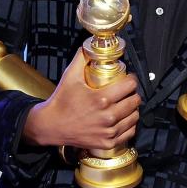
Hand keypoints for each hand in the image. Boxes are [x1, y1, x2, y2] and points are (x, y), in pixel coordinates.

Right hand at [22, 48, 140, 149]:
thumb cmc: (61, 100)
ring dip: (133, 109)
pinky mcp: (107, 142)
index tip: (128, 78)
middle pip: (135, 101)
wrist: (52, 125)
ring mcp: (108, 131)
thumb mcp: (70, 75)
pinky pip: (129, 132)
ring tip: (126, 104)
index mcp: (101, 99)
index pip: (130, 86)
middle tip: (127, 91)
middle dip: (133, 94)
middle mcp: (107, 116)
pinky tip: (124, 119)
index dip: (131, 80)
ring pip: (134, 117)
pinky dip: (129, 125)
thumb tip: (91, 44)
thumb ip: (82, 58)